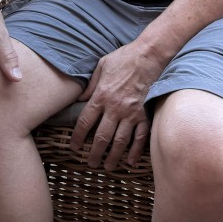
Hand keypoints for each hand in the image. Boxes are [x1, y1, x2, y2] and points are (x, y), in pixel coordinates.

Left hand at [69, 42, 160, 170]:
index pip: (85, 121)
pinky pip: (140, 135)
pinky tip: (130, 161)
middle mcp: (114, 107)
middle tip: (91, 164)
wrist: (148, 55)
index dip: (78, 137)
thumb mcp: (101, 66)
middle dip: (94, 153)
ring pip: (120, 140)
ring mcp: (130, 112)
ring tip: (108, 167)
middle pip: (101, 136)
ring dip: (113, 156)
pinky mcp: (144, 113)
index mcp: (101, 95)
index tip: (74, 147)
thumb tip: (80, 99)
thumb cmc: (123, 58)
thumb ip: (90, 85)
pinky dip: (136, 150)